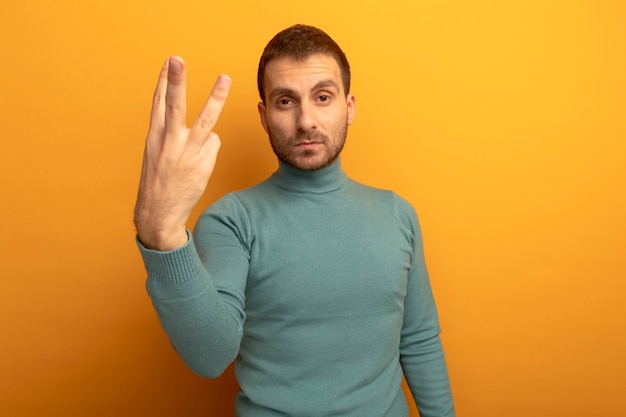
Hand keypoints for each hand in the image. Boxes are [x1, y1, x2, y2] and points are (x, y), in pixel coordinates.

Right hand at [134, 56, 230, 250]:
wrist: (158, 213)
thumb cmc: (159, 181)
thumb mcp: (155, 154)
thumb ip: (169, 134)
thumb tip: (201, 126)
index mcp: (153, 137)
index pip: (158, 103)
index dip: (163, 81)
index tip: (168, 62)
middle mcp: (168, 143)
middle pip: (173, 105)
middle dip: (175, 81)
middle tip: (177, 58)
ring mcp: (186, 153)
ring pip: (205, 120)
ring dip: (216, 98)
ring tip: (225, 78)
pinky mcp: (202, 165)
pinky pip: (214, 144)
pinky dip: (210, 149)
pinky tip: (200, 162)